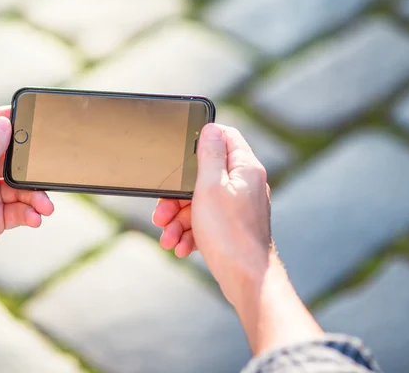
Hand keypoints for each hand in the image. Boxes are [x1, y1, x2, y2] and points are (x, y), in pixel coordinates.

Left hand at [0, 106, 53, 287]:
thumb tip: (5, 122)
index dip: (7, 117)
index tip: (29, 114)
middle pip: (11, 159)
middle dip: (30, 168)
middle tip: (45, 171)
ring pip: (20, 187)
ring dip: (35, 197)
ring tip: (45, 207)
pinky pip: (19, 209)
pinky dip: (30, 213)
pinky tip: (35, 219)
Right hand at [153, 124, 272, 306]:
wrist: (247, 281)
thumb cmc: (229, 234)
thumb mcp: (210, 187)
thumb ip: (209, 155)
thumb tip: (210, 128)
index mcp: (244, 168)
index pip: (225, 137)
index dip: (200, 140)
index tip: (180, 153)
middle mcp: (244, 185)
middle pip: (203, 176)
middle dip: (177, 197)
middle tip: (161, 213)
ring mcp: (239, 208)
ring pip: (200, 203)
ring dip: (179, 220)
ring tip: (169, 237)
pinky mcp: (232, 228)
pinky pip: (206, 223)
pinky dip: (191, 233)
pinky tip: (182, 247)